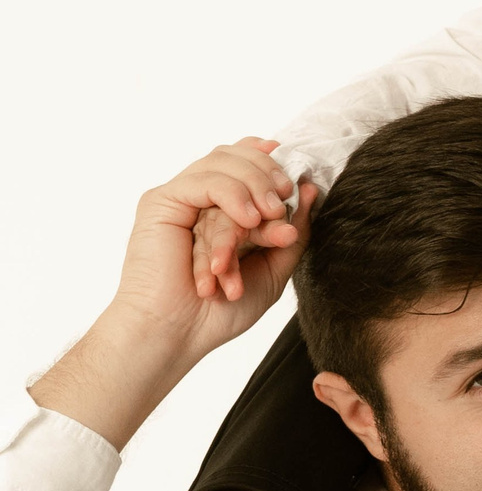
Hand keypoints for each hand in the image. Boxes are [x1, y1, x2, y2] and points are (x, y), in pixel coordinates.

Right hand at [113, 138, 313, 350]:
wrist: (180, 332)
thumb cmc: (220, 311)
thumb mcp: (273, 268)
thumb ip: (293, 232)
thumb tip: (309, 189)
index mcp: (221, 211)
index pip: (245, 165)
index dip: (269, 163)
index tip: (294, 182)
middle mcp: (199, 200)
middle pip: (233, 157)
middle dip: (266, 175)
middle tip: (283, 202)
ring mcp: (180, 199)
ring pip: (221, 164)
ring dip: (253, 188)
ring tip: (266, 221)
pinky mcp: (162, 202)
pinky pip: (203, 182)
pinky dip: (231, 196)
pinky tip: (248, 220)